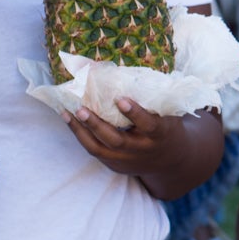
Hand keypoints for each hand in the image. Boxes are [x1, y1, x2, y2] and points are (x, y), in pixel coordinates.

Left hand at [62, 98, 182, 178]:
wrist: (171, 160)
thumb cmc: (166, 126)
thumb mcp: (167, 113)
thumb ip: (150, 98)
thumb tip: (125, 74)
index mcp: (160, 135)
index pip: (148, 125)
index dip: (135, 113)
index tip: (120, 99)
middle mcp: (142, 150)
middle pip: (116, 141)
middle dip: (97, 125)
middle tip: (81, 109)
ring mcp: (126, 160)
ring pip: (99, 149)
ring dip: (81, 131)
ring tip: (67, 113)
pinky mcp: (115, 165)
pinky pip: (94, 150)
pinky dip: (81, 136)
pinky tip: (71, 121)